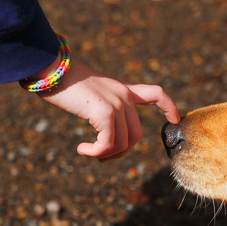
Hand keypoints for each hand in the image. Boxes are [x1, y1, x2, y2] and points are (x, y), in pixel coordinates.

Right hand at [35, 61, 179, 160]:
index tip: (175, 119)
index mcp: (122, 89)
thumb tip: (102, 131)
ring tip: (89, 153)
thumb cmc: (63, 82)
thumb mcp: (89, 94)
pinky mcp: (105, 112)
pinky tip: (82, 149)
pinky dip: (96, 152)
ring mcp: (116, 103)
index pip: (155, 94)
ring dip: (106, 154)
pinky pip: (108, 144)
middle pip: (136, 134)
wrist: (52, 69)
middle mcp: (123, 95)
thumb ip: (101, 108)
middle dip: (120, 152)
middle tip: (101, 156)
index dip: (169, 107)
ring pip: (123, 143)